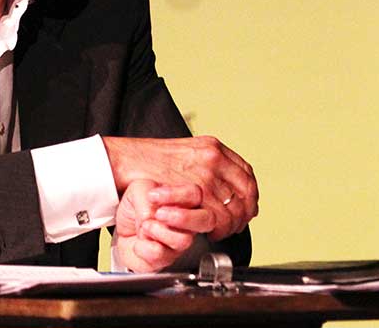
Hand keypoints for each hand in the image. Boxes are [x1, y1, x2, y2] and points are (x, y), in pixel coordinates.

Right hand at [103, 136, 257, 240]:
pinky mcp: (196, 192)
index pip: (246, 172)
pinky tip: (211, 232)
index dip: (250, 193)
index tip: (247, 204)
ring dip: (232, 223)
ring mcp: (206, 175)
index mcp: (213, 147)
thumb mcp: (185, 152)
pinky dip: (218, 228)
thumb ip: (206, 164)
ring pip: (235, 207)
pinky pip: (219, 216)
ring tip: (221, 230)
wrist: (129, 161)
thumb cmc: (151, 160)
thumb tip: (223, 181)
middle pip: (247, 191)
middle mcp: (214, 159)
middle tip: (237, 222)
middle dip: (245, 211)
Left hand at [113, 181, 213, 271]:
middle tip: (160, 214)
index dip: (177, 195)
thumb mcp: (137, 190)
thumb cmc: (135, 209)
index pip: (195, 195)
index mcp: (183, 202)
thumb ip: (147, 195)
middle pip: (206, 220)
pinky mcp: (165, 259)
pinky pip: (161, 255)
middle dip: (183, 217)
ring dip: (159, 231)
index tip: (153, 196)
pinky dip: (144, 247)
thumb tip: (152, 214)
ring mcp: (178, 242)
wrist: (120, 230)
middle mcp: (186, 223)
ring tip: (145, 227)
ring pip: (184, 240)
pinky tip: (139, 242)